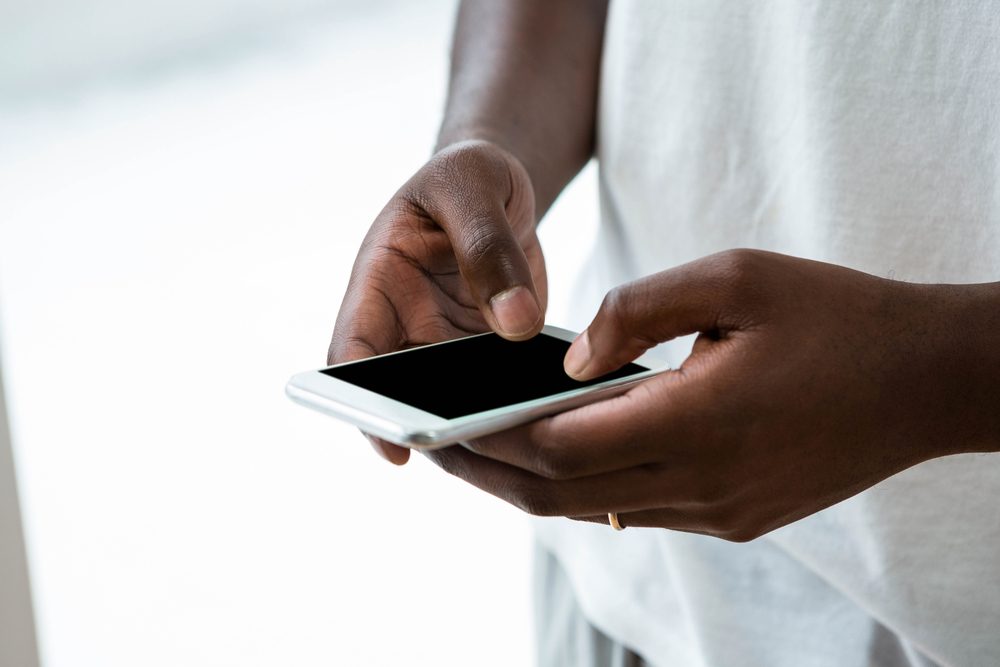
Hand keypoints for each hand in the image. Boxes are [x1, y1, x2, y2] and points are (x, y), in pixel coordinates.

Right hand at [328, 140, 546, 463]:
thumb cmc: (467, 176)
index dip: (362, 404)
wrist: (497, 186)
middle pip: (405, 394)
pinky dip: (521, 407)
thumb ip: (488, 246)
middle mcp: (405, 325)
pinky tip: (557, 412)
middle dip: (435, 428)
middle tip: (480, 451)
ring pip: (454, 403)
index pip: (353, 352)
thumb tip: (515, 321)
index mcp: (378, 282)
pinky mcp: (489, 354)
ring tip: (528, 436)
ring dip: (484, 424)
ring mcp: (447, 345)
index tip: (393, 446)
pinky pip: (499, 391)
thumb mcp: (471, 187)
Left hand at [423, 249, 991, 540]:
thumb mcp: (735, 276)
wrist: (925, 379)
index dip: (489, 439)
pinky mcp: (736, 518)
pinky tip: (562, 454)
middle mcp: (703, 483)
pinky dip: (586, 485)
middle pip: (561, 495)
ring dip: (533, 484)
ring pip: (594, 509)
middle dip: (490, 473)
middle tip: (435, 447)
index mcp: (699, 421)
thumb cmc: (834, 315)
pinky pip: (637, 508)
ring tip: (483, 449)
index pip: (560, 447)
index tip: (437, 423)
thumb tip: (569, 358)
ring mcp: (720, 511)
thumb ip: (637, 308)